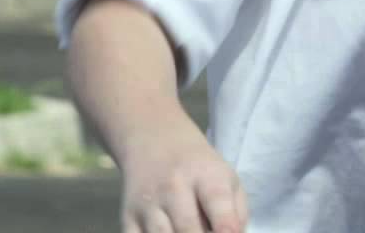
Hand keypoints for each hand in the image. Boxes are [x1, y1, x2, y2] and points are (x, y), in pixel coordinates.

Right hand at [116, 112, 247, 232]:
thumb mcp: (227, 179)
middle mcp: (173, 186)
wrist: (153, 140)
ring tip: (183, 232)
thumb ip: (237, 215)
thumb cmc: (199, 168)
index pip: (216, 201)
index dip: (225, 226)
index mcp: (206, 175)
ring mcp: (147, 202)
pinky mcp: (127, 216)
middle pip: (187, 228)